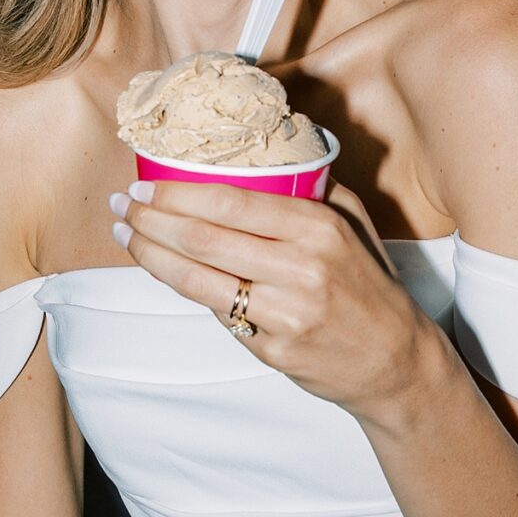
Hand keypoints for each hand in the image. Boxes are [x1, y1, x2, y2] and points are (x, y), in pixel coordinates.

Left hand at [111, 178, 438, 423]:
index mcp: (319, 229)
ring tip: (126, 237)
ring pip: (199, 280)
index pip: (233, 203)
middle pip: (205, 239)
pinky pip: (219, 314)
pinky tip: (165, 272)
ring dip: (152, 257)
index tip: (146, 185)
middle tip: (123, 206)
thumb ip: (316, 189)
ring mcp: (285, 314)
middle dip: (152, 220)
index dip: (179, 194)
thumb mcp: (355, 226)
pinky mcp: (273, 350)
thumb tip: (270, 155)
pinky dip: (186, 290)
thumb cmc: (370, 286)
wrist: (394, 360)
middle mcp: (301, 269)